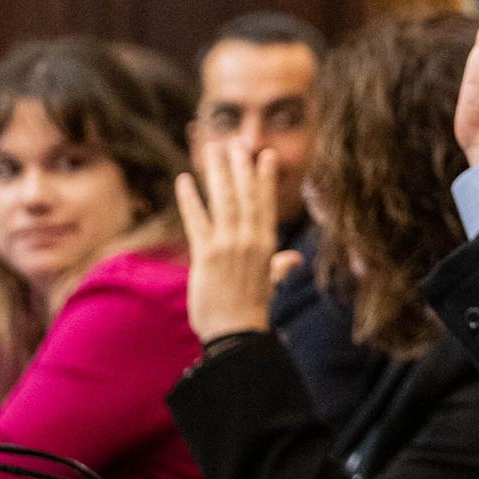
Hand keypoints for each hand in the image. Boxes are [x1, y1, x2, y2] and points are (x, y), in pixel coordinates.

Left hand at [175, 141, 282, 343]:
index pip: (265, 204)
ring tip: (212, 150)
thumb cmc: (252, 311)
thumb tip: (294, 259)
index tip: (265, 155)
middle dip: (240, 166)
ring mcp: (228, 246)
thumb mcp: (269, 284)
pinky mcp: (206, 255)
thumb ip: (279, 266)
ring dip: (218, 173)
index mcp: (266, 245)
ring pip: (223, 200)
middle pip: (244, 195)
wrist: (236, 335)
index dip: (265, 178)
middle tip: (234, 142)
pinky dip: (190, 199)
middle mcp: (250, 240)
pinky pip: (197, 220)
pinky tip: (184, 180)